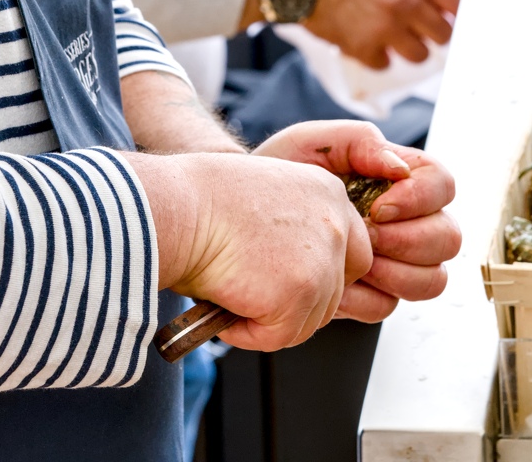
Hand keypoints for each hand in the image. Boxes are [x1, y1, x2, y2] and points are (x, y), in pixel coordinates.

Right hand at [128, 149, 372, 352]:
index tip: (290, 282)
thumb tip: (289, 272)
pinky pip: (277, 336)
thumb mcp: (265, 197)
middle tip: (255, 298)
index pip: (353, 253)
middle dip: (297, 305)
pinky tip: (224, 308)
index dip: (322, 276)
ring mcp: (321, 262)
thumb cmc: (200, 199)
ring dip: (270, 320)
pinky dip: (248, 334)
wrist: (178, 208)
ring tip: (231, 297)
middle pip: (335, 293)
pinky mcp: (297, 295)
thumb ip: (294, 228)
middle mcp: (335, 226)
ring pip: (308, 320)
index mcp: (328, 194)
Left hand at [254, 121, 459, 324]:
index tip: (379, 205)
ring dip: (393, 272)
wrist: (245, 212)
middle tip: (364, 234)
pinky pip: (386, 307)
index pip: (443, 185)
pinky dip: (361, 298)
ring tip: (352, 258)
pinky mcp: (369, 295)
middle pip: (447, 238)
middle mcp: (408, 223)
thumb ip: (360, 140)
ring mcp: (394, 262)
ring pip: (431, 280)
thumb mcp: (314, 142)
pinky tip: (335, 282)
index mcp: (401, 180)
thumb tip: (399, 167)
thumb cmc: (282, 171)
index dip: (420, 199)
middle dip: (407, 240)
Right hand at [299, 0, 459, 68]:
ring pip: (419, 56)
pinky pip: (385, 64)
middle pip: (443, 35)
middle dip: (433, 36)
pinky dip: (376, 57)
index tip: (450, 20)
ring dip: (407, 51)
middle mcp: (407, 1)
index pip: (456, 2)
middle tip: (419, 34)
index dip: (455, 14)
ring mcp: (388, 27)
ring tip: (391, 41)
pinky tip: (363, 42)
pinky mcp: (365, 48)